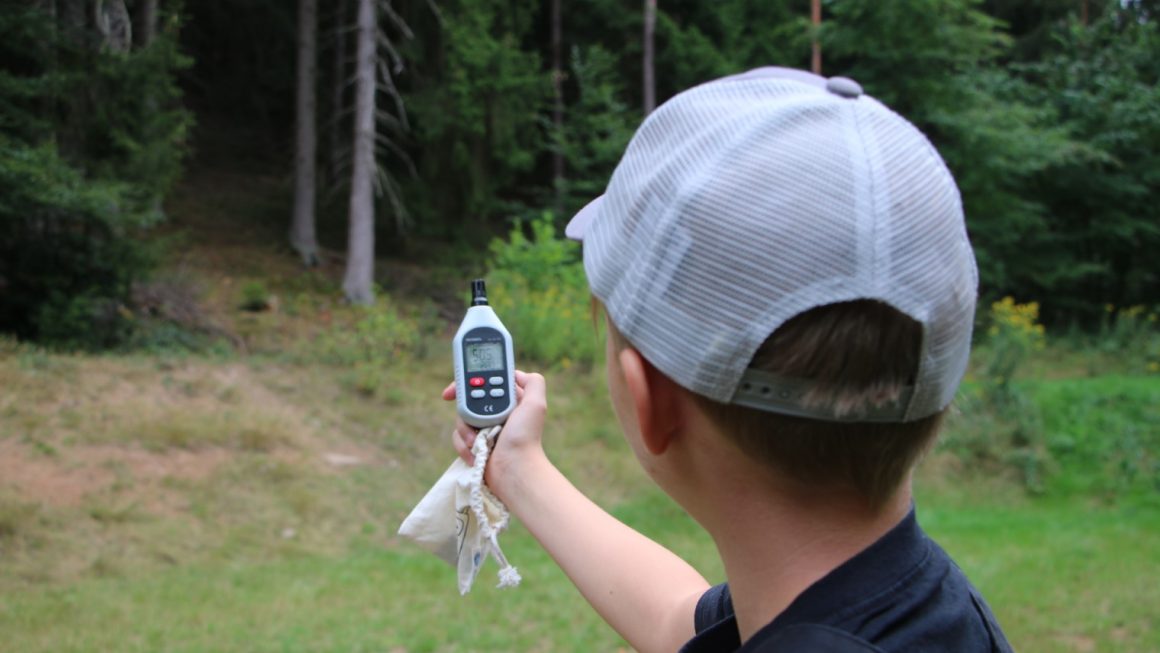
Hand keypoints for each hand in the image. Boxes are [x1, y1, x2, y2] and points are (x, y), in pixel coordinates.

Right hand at [441, 370, 547, 496]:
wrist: (513, 471)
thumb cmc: (524, 438)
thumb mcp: (536, 405)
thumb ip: (533, 383)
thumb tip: (516, 374)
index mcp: (510, 402)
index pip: (485, 382)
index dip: (469, 381)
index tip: (454, 389)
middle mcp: (497, 413)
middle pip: (468, 400)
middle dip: (464, 410)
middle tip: (467, 418)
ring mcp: (484, 429)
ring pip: (461, 419)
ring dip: (465, 431)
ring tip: (478, 442)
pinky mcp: (475, 445)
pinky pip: (458, 438)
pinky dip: (464, 446)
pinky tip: (475, 453)